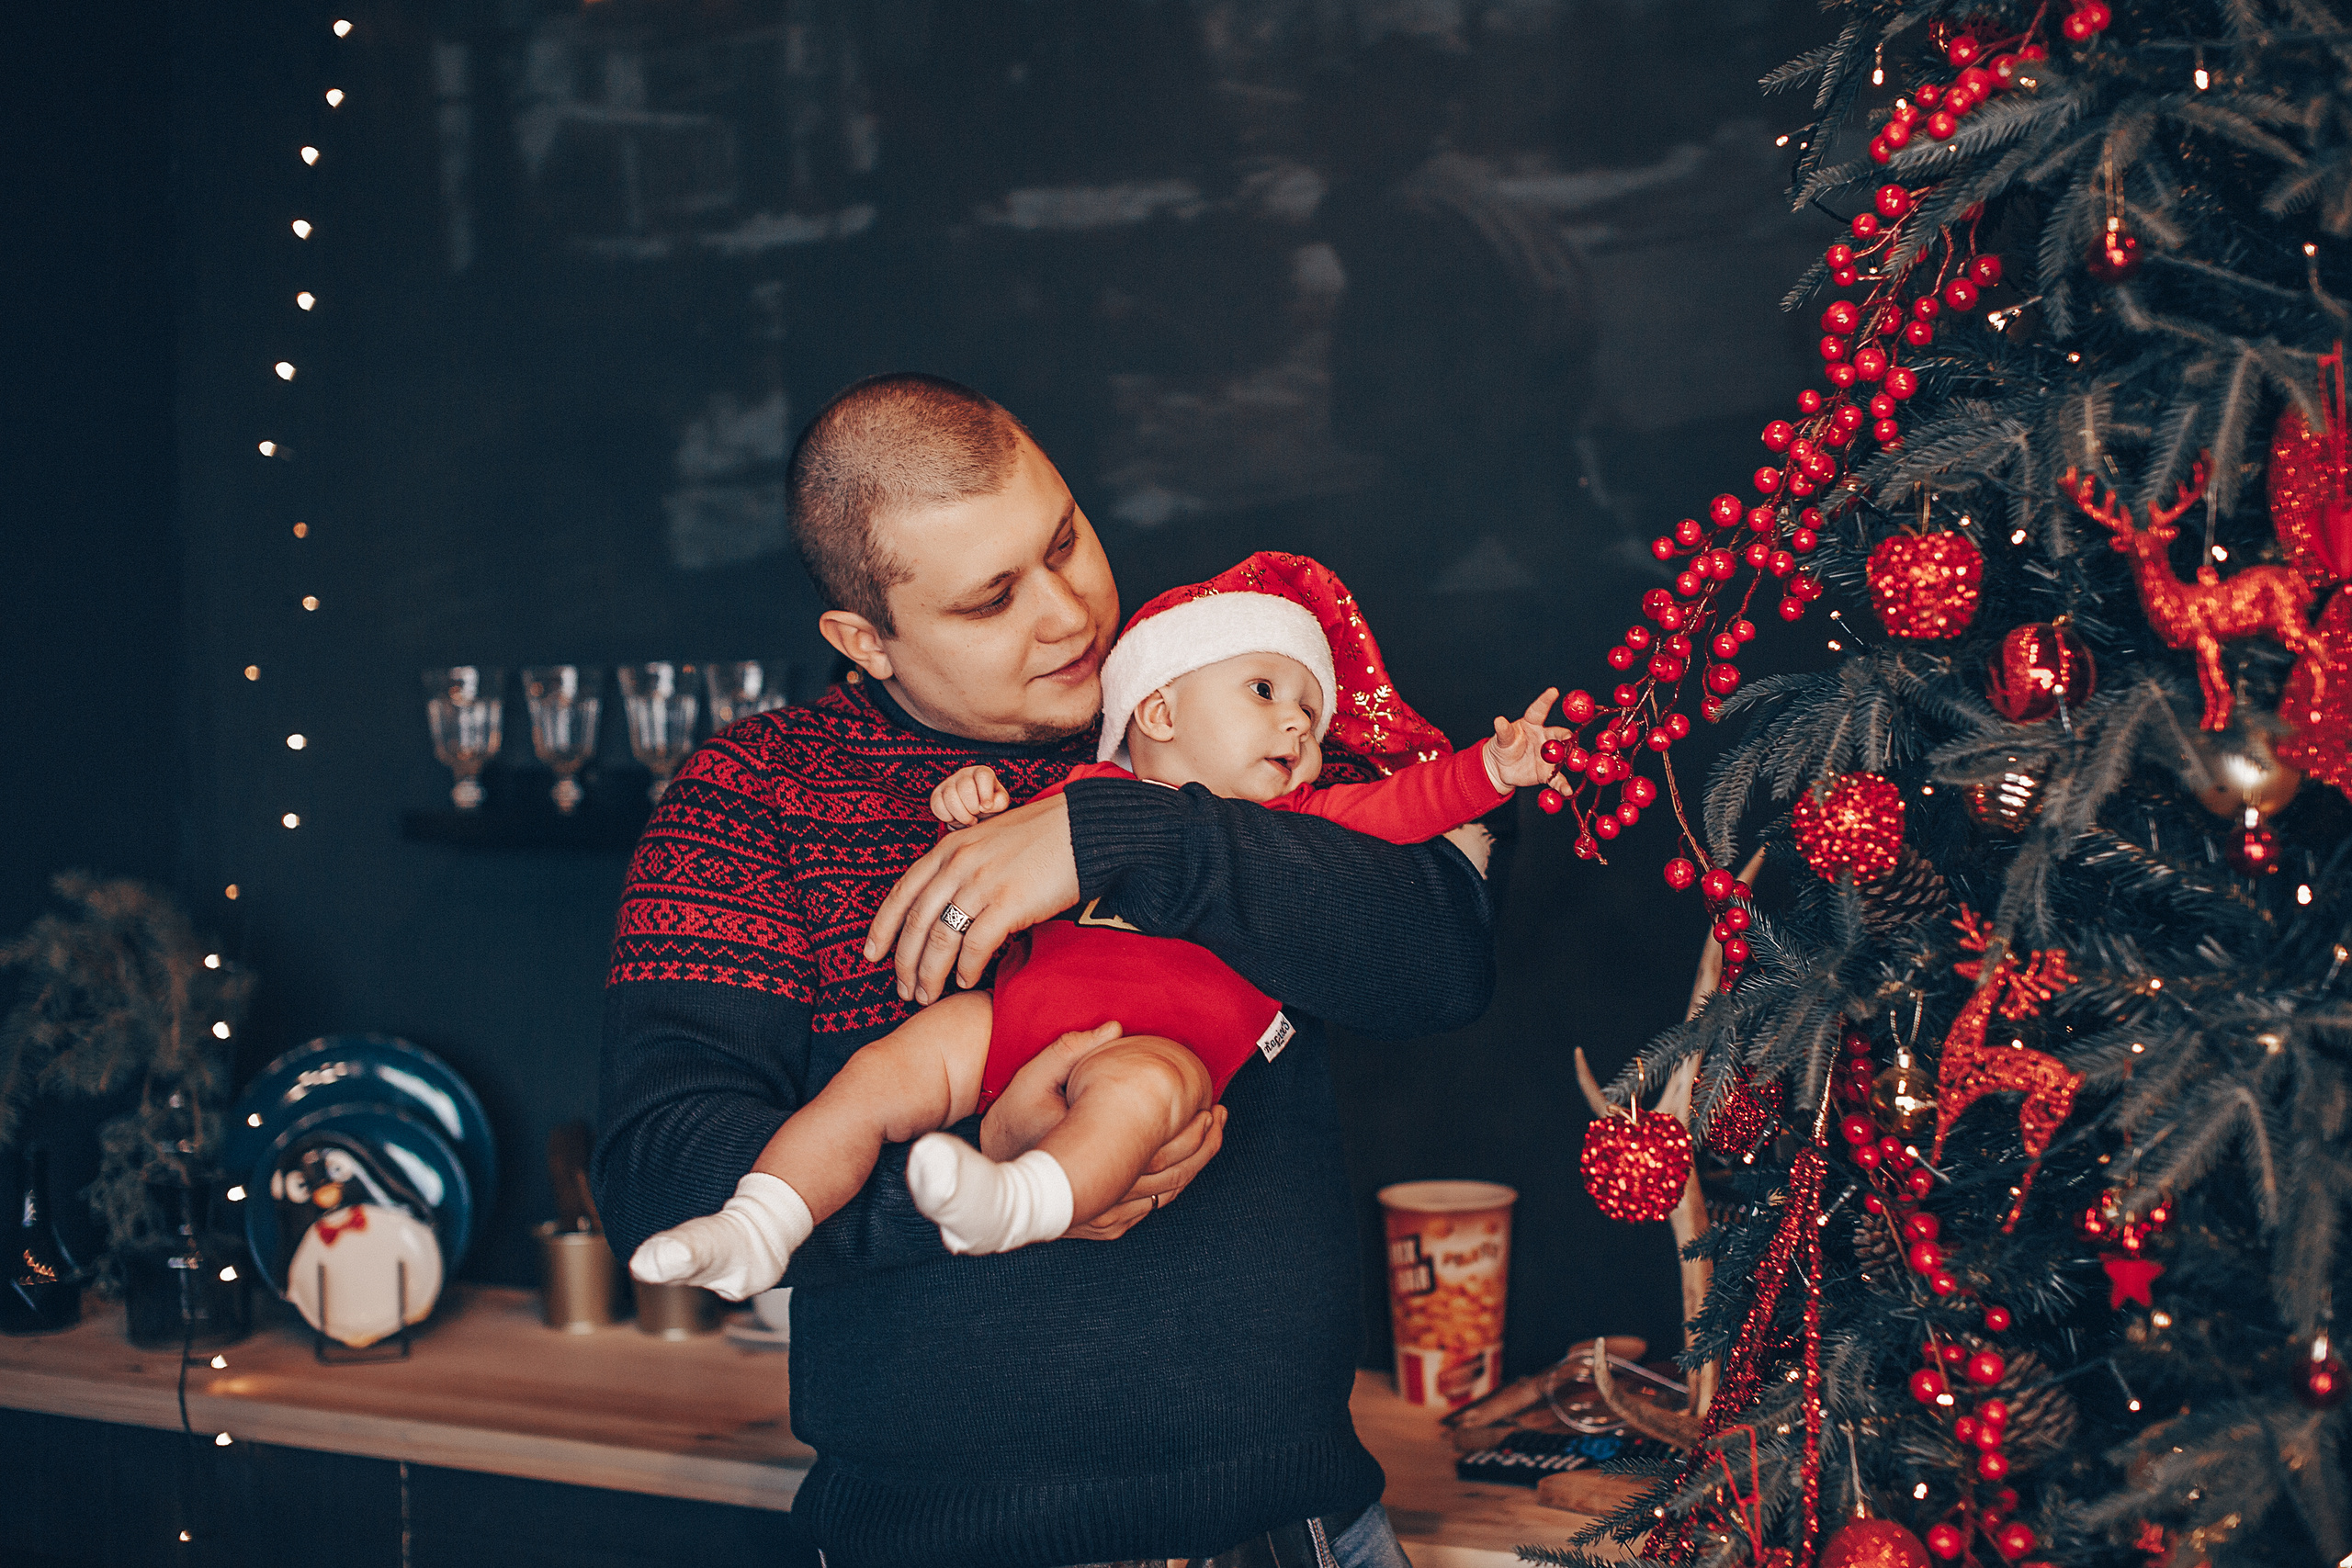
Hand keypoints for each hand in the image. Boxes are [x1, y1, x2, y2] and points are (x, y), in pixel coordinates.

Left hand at [866, 791, 1078, 1004]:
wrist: (1085, 828)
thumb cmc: (1041, 838)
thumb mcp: (987, 839)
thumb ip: (962, 865)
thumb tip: (947, 903)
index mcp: (949, 847)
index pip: (902, 893)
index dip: (882, 928)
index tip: (871, 955)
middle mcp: (958, 864)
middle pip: (916, 923)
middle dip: (904, 963)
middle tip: (902, 990)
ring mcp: (982, 883)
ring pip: (940, 939)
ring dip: (930, 973)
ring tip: (928, 995)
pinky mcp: (1009, 903)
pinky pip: (976, 945)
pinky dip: (966, 969)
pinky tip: (966, 982)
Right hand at [930, 764, 1010, 827]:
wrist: (974, 813)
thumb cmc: (988, 805)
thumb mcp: (1000, 803)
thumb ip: (1000, 801)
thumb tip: (986, 805)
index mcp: (982, 773)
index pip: (983, 775)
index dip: (985, 793)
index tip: (986, 808)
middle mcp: (964, 774)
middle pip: (965, 787)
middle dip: (972, 807)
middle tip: (977, 815)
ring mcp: (948, 783)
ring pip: (950, 797)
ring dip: (961, 815)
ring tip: (969, 820)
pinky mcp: (936, 795)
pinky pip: (938, 806)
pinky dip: (947, 817)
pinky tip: (956, 819)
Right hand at [976, 1021, 1225, 1237]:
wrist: (986, 1168)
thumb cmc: (1011, 1121)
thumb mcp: (1033, 1077)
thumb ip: (1072, 1049)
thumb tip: (1115, 1026)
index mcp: (1093, 1160)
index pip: (1160, 1151)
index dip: (1195, 1132)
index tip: (1212, 1107)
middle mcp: (1100, 1197)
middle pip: (1171, 1177)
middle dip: (1203, 1147)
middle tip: (1220, 1118)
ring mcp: (1100, 1218)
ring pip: (1162, 1197)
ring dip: (1192, 1167)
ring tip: (1210, 1136)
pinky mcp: (1098, 1226)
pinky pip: (1144, 1211)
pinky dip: (1167, 1188)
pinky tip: (1181, 1166)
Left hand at [1484, 686, 1574, 790]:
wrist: (1501, 768)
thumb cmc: (1503, 746)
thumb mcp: (1501, 739)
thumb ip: (1503, 731)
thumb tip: (1498, 720)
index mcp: (1532, 724)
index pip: (1539, 710)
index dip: (1546, 700)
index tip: (1553, 691)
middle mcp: (1545, 737)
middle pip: (1558, 734)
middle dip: (1565, 736)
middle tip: (1569, 737)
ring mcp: (1548, 755)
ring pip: (1562, 756)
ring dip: (1570, 760)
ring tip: (1575, 762)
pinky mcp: (1547, 773)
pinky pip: (1557, 779)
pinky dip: (1563, 785)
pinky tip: (1567, 790)